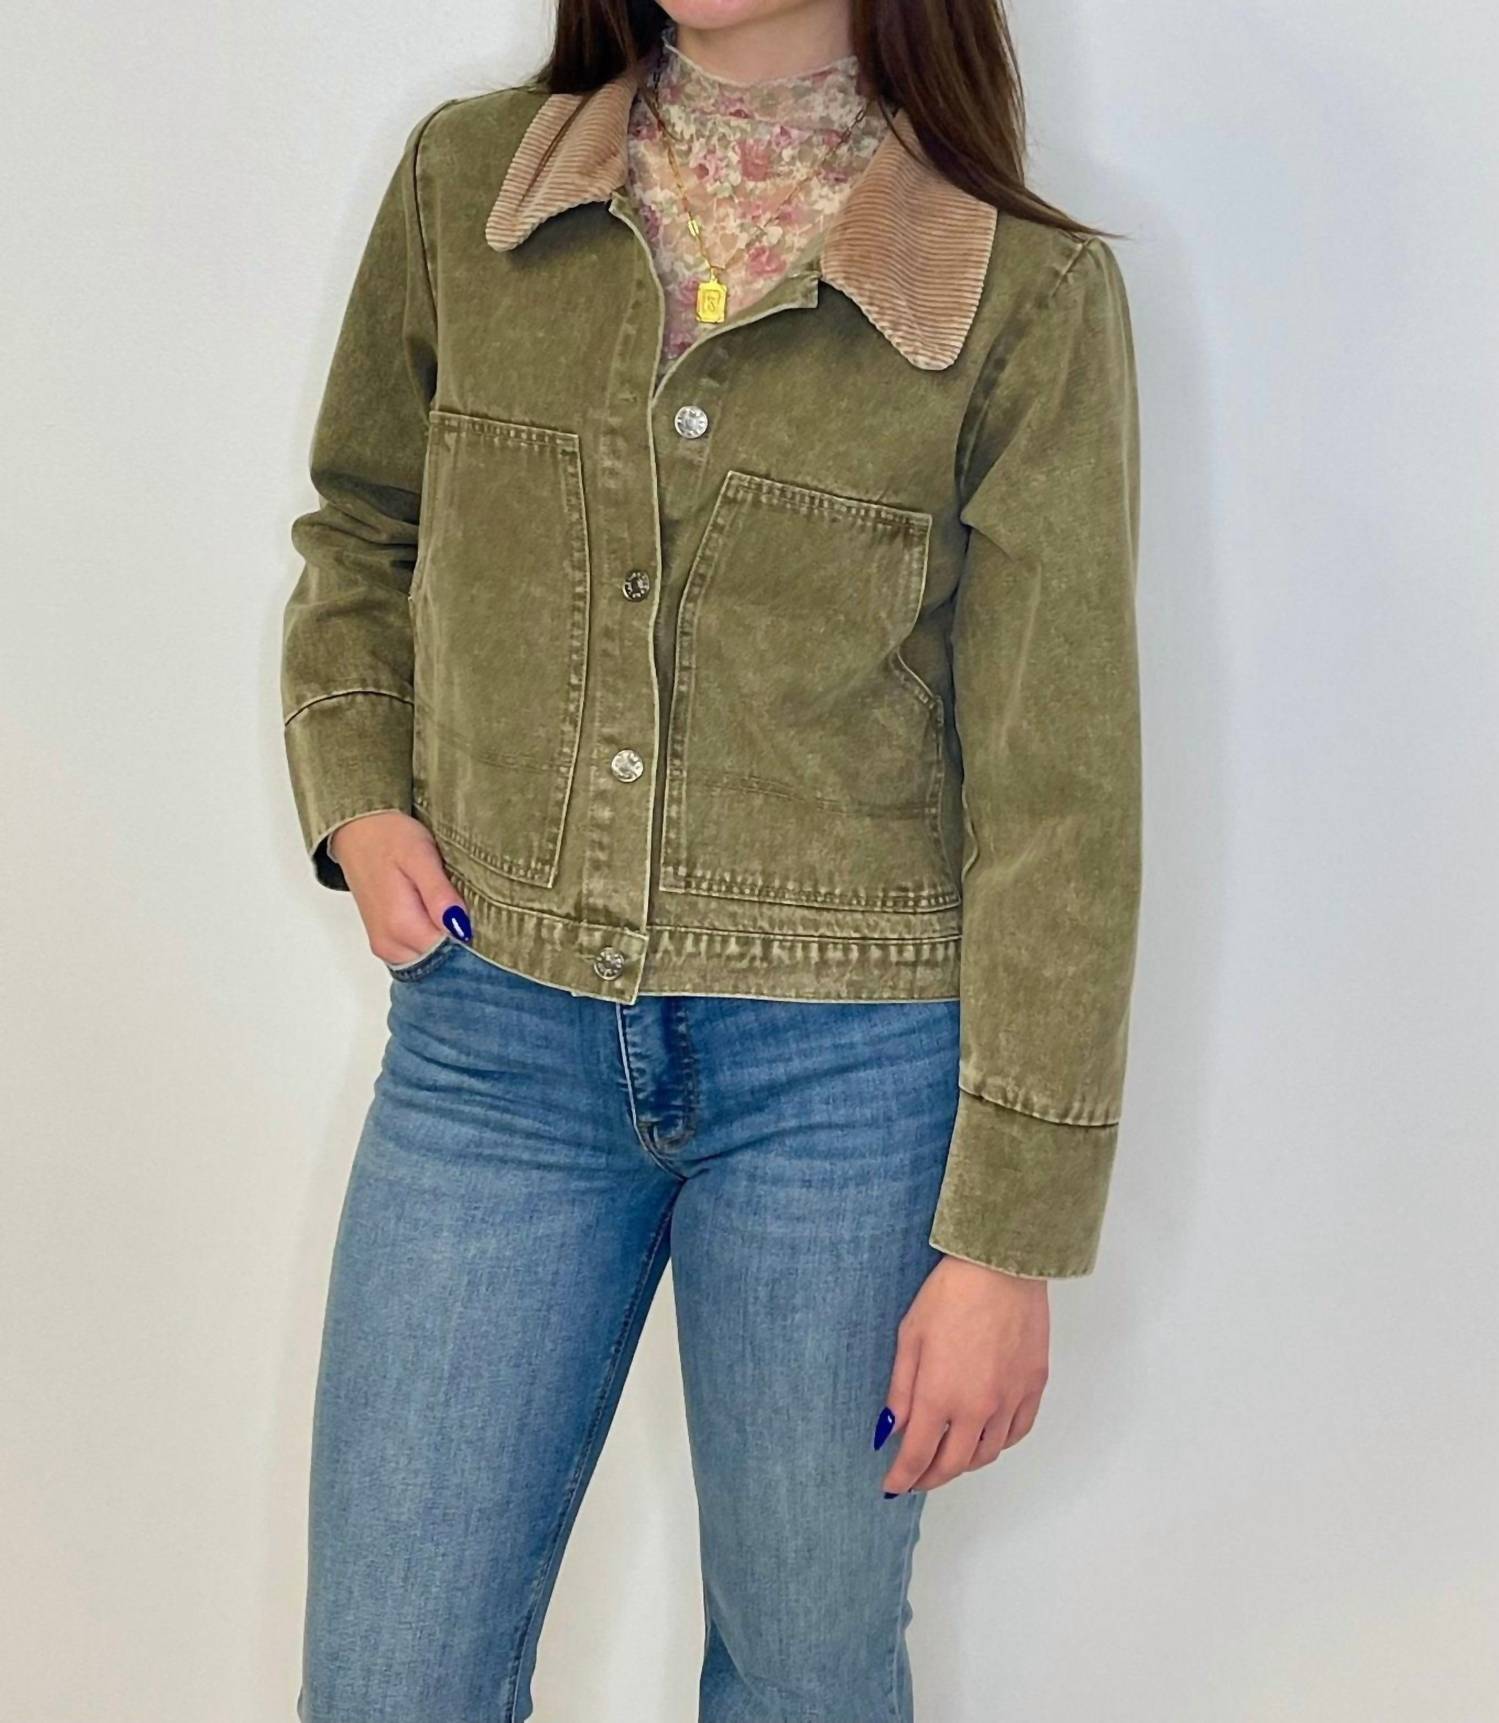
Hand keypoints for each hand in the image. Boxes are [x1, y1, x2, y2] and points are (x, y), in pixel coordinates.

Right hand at [327, 812, 471, 963]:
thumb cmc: (388, 838)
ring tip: (452, 907)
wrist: (357, 832)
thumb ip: (439, 895)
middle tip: (468, 905)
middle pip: (442, 961)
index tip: (482, 913)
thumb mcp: (420, 856)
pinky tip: (438, 916)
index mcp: (401, 926)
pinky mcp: (386, 944)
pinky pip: (419, 955)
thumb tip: (461, 927)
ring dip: (448, 941)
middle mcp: (390, 945)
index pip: (452, 953)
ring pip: (432, 960)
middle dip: (462, 941)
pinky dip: (433, 941)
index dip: (473, 936)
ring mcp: (386, 947)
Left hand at [876, 1254, 1049, 1494]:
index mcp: (940, 1396)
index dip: (902, 1477)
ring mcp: (1009, 1400)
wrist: (1001, 1267)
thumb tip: (891, 1430)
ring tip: (948, 1458)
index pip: (918, 1455)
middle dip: (930, 1478)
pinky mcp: (1033, 1386)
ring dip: (963, 1463)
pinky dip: (998, 1444)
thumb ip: (901, 1390)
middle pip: (953, 1464)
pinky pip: (1017, 1432)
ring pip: (987, 1454)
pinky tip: (986, 1438)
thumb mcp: (910, 1337)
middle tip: (916, 1480)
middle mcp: (977, 1408)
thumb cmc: (950, 1294)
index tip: (892, 1486)